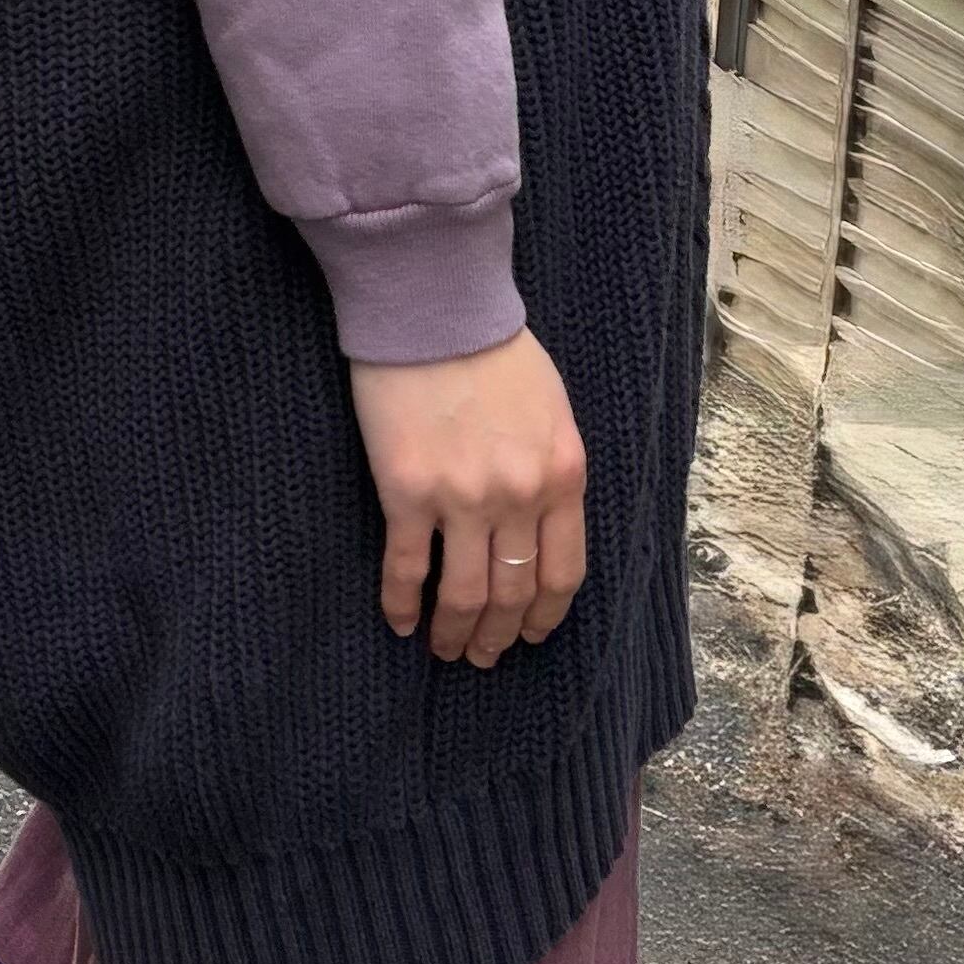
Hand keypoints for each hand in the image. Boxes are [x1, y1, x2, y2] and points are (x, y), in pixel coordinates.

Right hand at [349, 328, 587, 666]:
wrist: (433, 306)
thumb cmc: (493, 347)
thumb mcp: (552, 410)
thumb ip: (552, 469)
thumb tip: (540, 525)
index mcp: (563, 475)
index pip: (563, 573)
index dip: (544, 616)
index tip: (528, 635)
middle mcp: (519, 497)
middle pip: (512, 594)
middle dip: (497, 636)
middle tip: (483, 656)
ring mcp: (462, 498)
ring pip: (462, 595)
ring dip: (454, 633)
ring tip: (444, 648)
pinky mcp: (406, 492)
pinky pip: (406, 568)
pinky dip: (402, 604)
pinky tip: (400, 621)